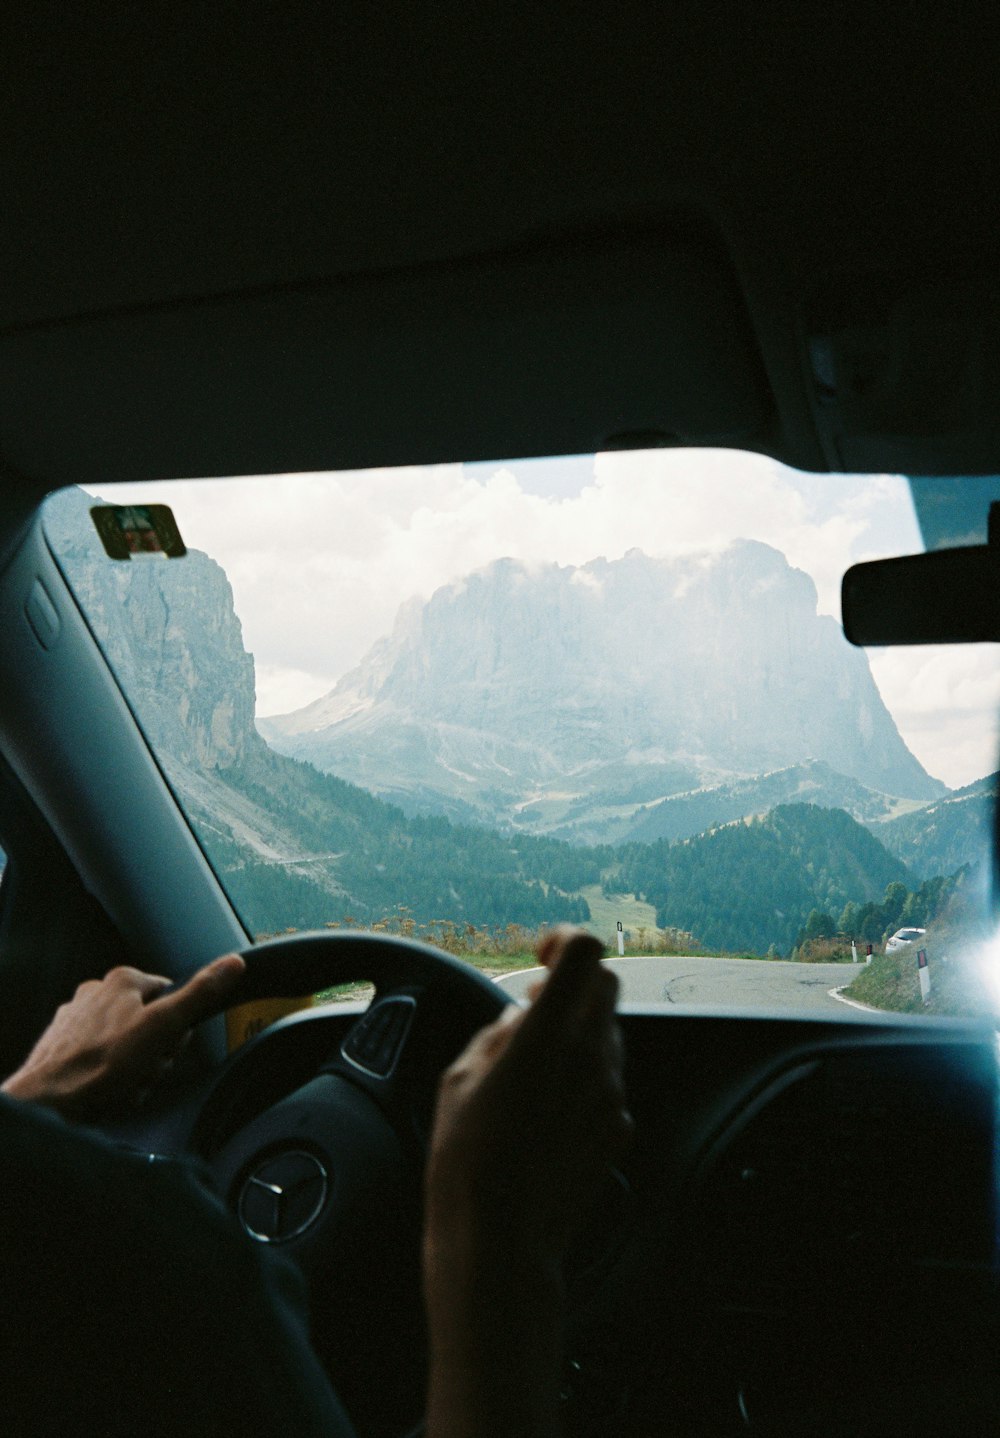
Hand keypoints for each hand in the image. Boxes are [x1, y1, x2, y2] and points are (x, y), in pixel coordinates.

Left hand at [1, 954, 245, 1118]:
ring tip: (120, 1085)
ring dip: (131, 1071)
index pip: (171, 997)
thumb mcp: (163, 1027)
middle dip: (152, 1055)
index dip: (175, 1029)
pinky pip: (101, 1062)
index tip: (166, 1047)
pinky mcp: (63, 1047)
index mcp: (122, 981)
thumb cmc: (101, 1066)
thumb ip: (198, 994)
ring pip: (125, 1046)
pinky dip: (106, 1078)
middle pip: (149, 1025)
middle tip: (142, 1071)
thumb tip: (232, 964)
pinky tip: (103, 1091)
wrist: (48, 1104)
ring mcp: (76, 1020)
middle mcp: (95, 993)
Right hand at [423, 927, 631, 1437]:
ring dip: (576, 1033)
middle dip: (571, 985)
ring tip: (531, 1069)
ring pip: (607, 1034)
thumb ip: (499, 1033)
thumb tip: (520, 1017)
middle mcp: (590, 1058)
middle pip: (605, 985)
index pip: (584, 953)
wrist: (501, 1240)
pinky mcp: (618, 1128)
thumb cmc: (467, 1161)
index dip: (564, 942)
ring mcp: (611, 1095)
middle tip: (530, 1010)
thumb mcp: (459, 1077)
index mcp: (548, 1036)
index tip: (541, 955)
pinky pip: (607, 1082)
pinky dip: (583, 1079)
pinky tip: (546, 1111)